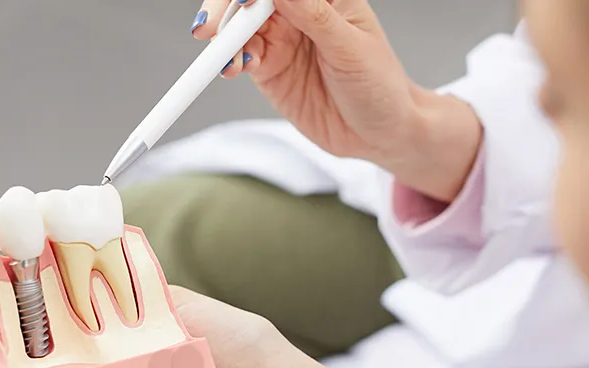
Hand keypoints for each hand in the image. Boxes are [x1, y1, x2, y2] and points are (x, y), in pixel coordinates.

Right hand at [192, 0, 482, 200]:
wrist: (381, 134)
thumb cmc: (380, 86)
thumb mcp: (351, 49)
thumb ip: (313, 16)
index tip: (243, 2)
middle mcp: (299, 10)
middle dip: (225, 8)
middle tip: (207, 28)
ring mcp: (281, 38)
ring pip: (239, 25)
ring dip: (225, 38)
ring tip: (227, 59)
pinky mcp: (269, 68)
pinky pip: (240, 56)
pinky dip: (230, 60)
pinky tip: (233, 68)